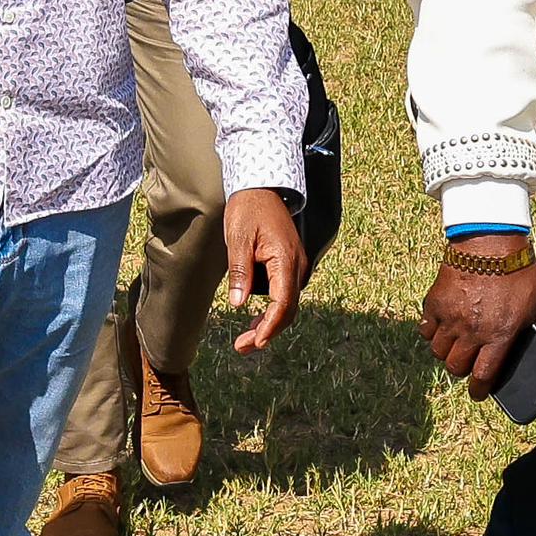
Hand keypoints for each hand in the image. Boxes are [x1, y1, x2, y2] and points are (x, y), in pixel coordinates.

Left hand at [222, 188, 307, 350]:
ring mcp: (296, 266)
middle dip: (267, 332)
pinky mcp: (290, 265)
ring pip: (288, 305)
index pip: (283, 303)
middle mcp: (297, 266)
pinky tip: (257, 320)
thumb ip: (240, 270)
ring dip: (270, 324)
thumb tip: (238, 303)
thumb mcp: (238, 237)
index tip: (256, 342)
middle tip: (242, 347)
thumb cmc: (248, 209)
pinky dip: (273, 312)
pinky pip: (286, 295)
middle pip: (288, 310)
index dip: (271, 326)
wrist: (261, 187)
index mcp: (286, 259)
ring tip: (246, 340)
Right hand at [420, 230, 535, 394]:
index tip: (478, 392)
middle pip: (456, 367)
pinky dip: (431, 332)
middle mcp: (471, 332)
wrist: (490, 240)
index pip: (483, 376)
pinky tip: (440, 327)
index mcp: (499, 336)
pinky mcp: (434, 303)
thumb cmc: (520, 269)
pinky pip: (425, 329)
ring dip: (446, 353)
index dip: (479, 390)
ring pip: (438, 352)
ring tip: (455, 345)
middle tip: (468, 364)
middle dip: (462, 370)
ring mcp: (450, 318)